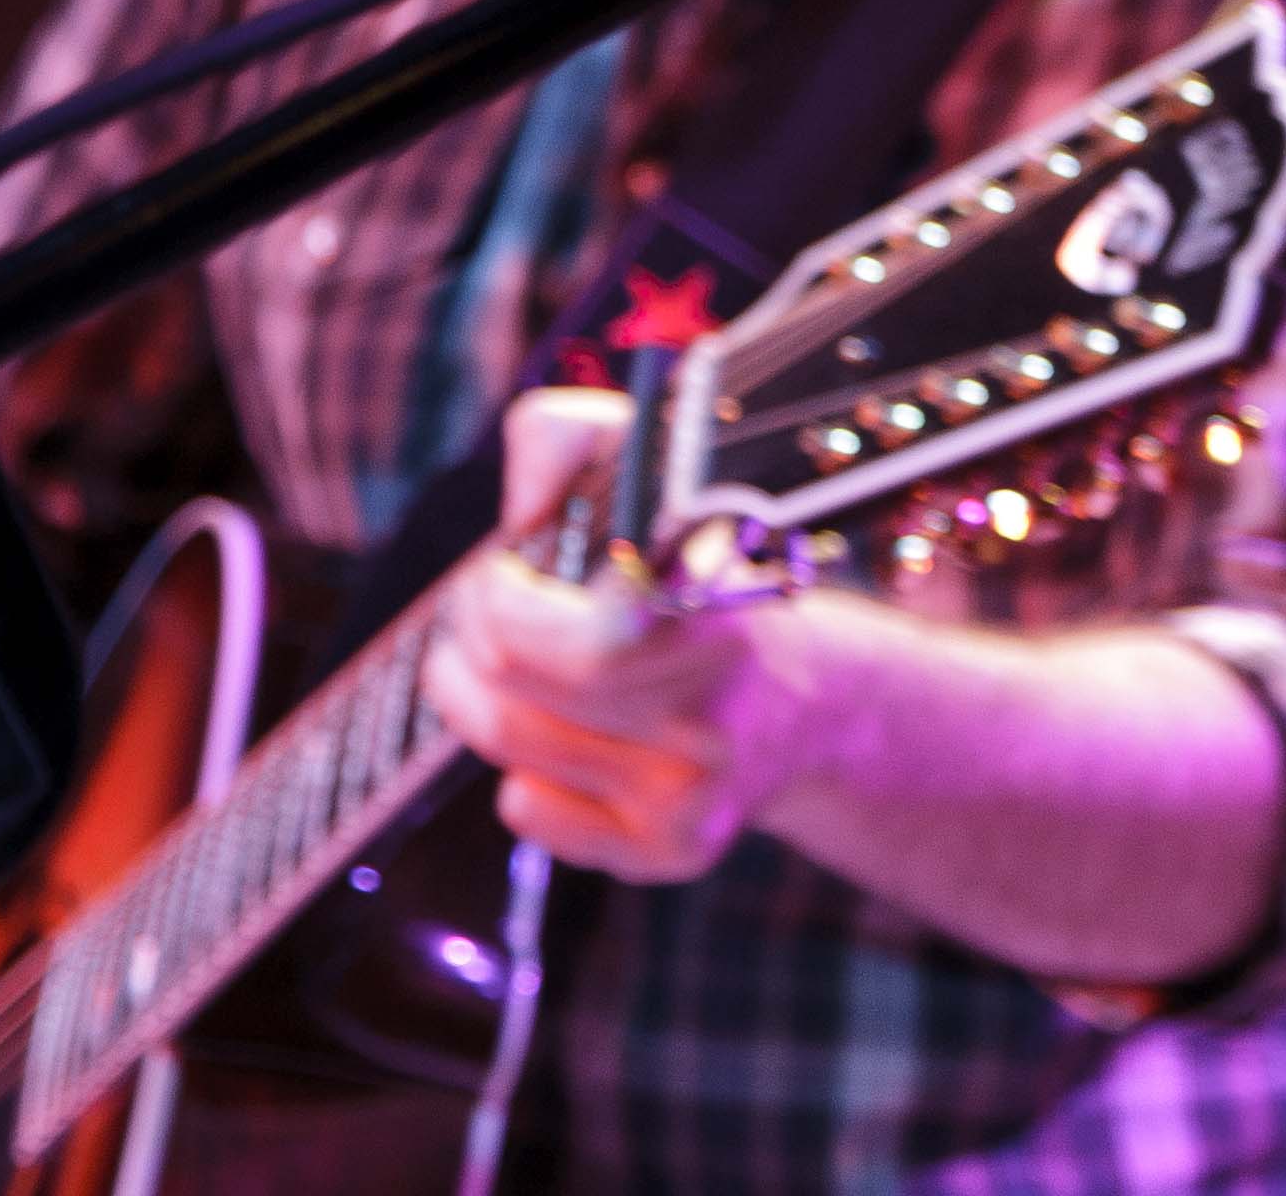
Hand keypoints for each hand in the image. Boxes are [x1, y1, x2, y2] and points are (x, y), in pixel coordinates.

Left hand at [422, 386, 819, 882]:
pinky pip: (531, 814)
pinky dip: (520, 774)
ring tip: (496, 665)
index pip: (574, 640)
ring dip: (477, 699)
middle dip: (469, 639)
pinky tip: (560, 739)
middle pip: (512, 689)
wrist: (815, 699)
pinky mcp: (678, 848)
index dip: (499, 599)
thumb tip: (520, 505)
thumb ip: (566, 438)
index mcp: (716, 604)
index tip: (501, 568)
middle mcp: (716, 704)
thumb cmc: (707, 571)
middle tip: (479, 610)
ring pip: (511, 749)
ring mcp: (697, 786)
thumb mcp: (657, 469)